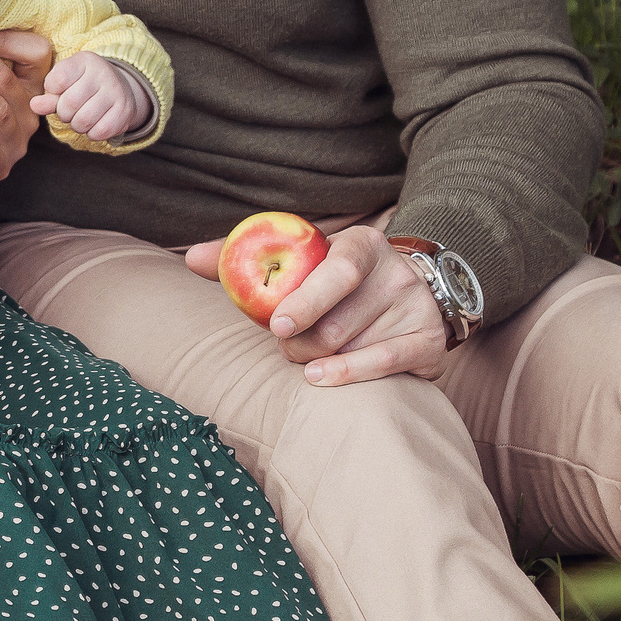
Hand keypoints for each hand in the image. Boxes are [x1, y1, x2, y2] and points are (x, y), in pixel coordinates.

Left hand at [32, 53, 148, 144]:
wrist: (119, 89)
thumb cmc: (84, 86)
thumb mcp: (65, 84)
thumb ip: (49, 95)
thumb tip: (34, 105)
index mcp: (84, 60)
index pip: (57, 82)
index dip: (53, 93)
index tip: (60, 92)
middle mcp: (103, 72)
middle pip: (69, 104)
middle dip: (64, 113)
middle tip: (70, 111)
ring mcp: (116, 91)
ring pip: (83, 120)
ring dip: (77, 125)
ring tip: (81, 117)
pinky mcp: (125, 111)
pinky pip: (99, 132)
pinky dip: (92, 134)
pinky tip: (94, 124)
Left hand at [182, 225, 449, 384]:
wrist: (415, 291)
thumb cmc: (337, 279)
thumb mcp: (305, 258)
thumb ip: (248, 257)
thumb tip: (191, 258)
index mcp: (363, 243)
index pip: (337, 270)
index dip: (305, 298)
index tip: (276, 325)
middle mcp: (396, 272)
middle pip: (337, 322)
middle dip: (299, 342)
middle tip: (284, 344)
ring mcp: (416, 308)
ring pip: (351, 347)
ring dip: (317, 359)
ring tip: (308, 355)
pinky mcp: (430, 342)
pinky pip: (382, 366)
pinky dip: (346, 375)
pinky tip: (320, 377)